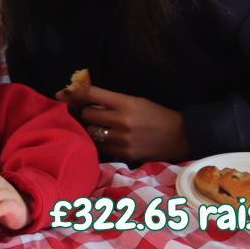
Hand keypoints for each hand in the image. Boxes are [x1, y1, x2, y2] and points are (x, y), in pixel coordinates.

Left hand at [72, 85, 189, 162]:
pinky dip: (103, 143)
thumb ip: (112, 102)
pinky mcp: (125, 154)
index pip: (92, 94)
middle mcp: (122, 120)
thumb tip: (85, 103)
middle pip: (87, 115)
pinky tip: (114, 140)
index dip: (76, 95)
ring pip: (91, 132)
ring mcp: (123, 139)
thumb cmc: (155, 115)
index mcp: (126, 103)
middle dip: (88, 114)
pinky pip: (101, 147)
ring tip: (107, 128)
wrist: (179, 136)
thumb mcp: (135, 101)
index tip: (70, 98)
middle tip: (97, 115)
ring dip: (94, 129)